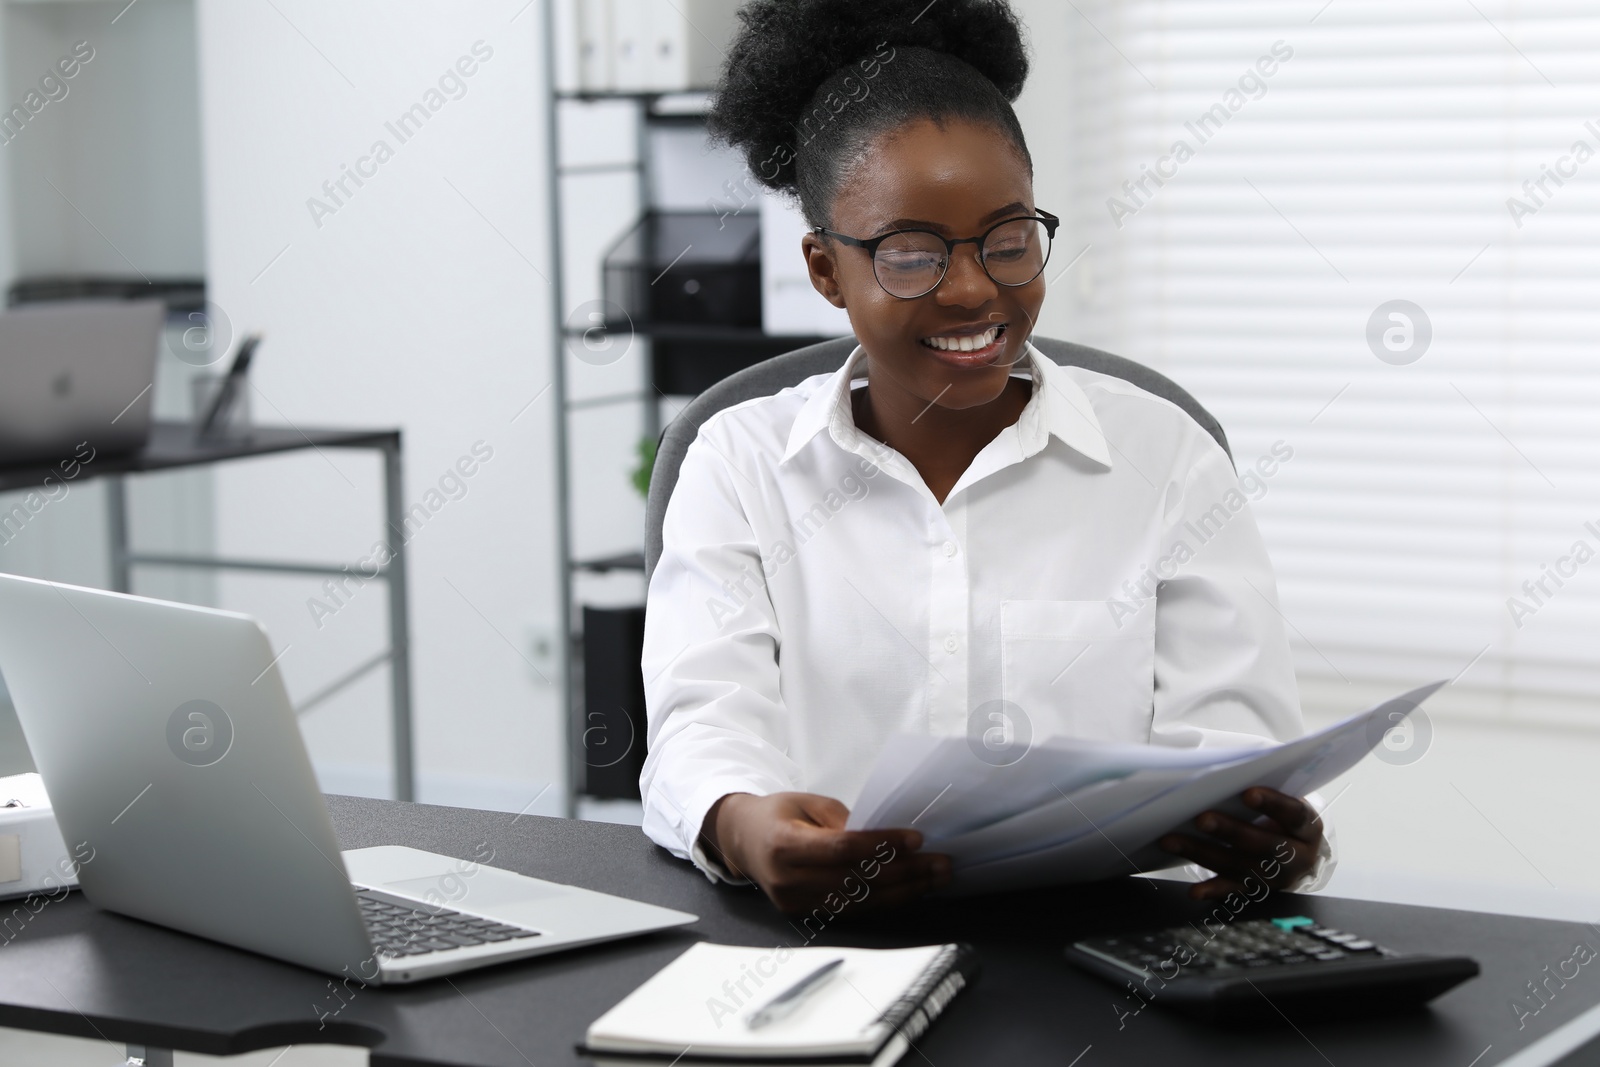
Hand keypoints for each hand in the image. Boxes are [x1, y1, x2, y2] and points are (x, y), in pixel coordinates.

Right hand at [701, 792, 951, 913]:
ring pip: (859, 901)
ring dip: (903, 891)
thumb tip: (886, 835)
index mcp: (784, 844)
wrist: (743, 841)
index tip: (916, 839)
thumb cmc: (778, 815)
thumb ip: (843, 820)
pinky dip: (885, 901)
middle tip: (940, 863)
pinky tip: (911, 890)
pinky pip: (853, 910)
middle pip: (856, 880)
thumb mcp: (808, 802)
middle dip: (904, 872)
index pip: (843, 849)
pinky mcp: (805, 915)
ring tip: (935, 878)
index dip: (882, 846)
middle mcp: (788, 879)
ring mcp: (796, 902)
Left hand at [1158, 786, 1322, 900]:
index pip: (1294, 814)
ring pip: (1241, 867)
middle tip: (1202, 819)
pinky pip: (1234, 891)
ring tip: (1173, 841)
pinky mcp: (1259, 890)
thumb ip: (1263, 791)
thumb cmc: (1283, 816)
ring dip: (1204, 854)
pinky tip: (1195, 890)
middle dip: (1231, 831)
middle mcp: (1298, 856)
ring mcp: (1278, 877)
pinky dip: (1213, 890)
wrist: (1298, 850)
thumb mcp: (1284, 801)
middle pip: (1265, 845)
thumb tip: (1225, 772)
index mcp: (1308, 828)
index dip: (1273, 804)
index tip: (1247, 793)